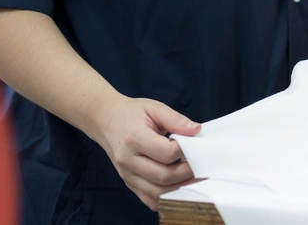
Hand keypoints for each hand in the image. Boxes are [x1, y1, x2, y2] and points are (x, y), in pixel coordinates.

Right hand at [90, 95, 200, 210]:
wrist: (106, 120)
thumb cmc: (132, 113)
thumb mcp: (155, 108)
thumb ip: (176, 119)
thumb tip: (197, 131)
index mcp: (134, 139)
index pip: (166, 153)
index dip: (185, 150)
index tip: (195, 143)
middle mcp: (128, 161)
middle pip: (163, 176)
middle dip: (187, 172)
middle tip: (202, 163)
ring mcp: (127, 175)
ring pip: (157, 192)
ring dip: (180, 187)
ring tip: (196, 176)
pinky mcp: (129, 183)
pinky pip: (149, 199)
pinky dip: (167, 198)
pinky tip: (180, 187)